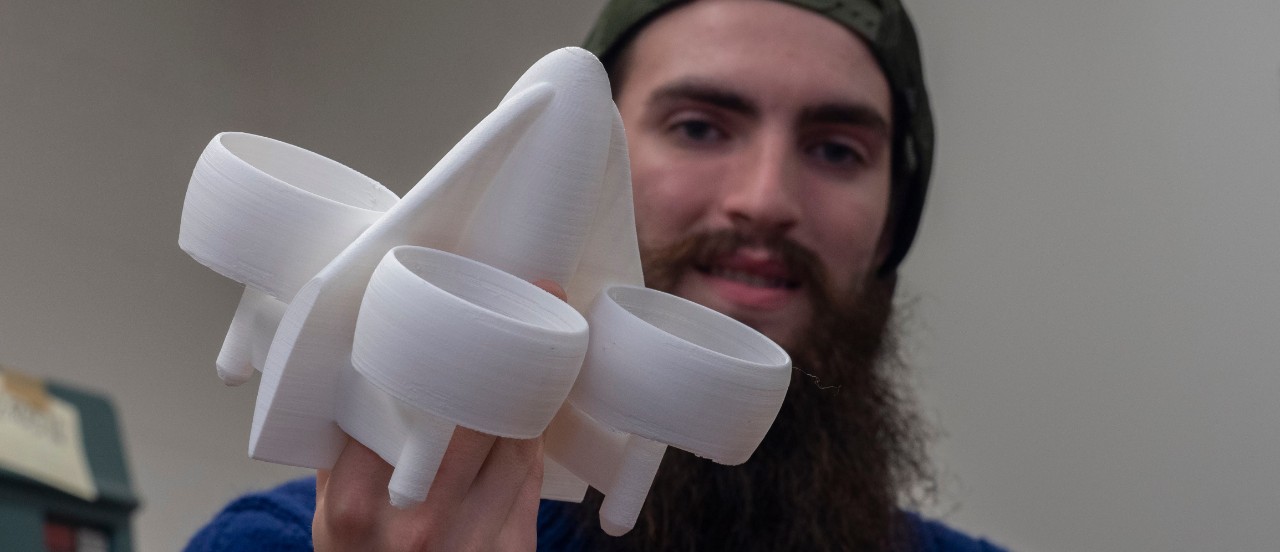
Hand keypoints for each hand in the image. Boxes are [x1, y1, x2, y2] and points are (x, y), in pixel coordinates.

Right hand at [312, 280, 567, 550]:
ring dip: (532, 380)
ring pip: (514, 434)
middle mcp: (415, 520)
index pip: (398, 405)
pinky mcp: (513, 548)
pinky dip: (535, 428)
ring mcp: (471, 537)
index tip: (450, 299)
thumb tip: (357, 361)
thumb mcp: (334, 512)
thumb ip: (343, 448)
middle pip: (470, 410)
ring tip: (548, 330)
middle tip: (529, 290)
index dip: (429, 347)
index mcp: (355, 504)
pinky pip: (531, 470)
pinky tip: (542, 395)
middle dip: (501, 348)